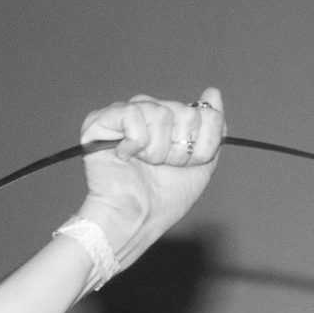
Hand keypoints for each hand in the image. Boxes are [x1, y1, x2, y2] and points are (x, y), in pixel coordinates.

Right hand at [76, 90, 226, 274]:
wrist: (138, 219)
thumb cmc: (165, 198)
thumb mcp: (202, 164)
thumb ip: (212, 128)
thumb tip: (213, 93)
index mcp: (173, 120)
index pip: (205, 113)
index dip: (202, 145)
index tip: (187, 165)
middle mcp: (149, 112)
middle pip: (185, 112)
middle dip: (180, 150)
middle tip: (163, 167)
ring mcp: (125, 114)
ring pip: (160, 113)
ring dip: (158, 150)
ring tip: (145, 163)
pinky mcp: (100, 121)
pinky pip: (132, 115)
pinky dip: (136, 142)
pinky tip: (126, 156)